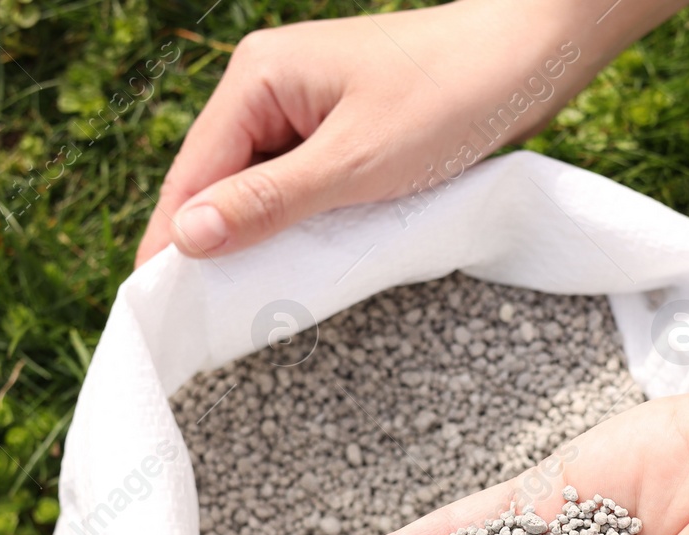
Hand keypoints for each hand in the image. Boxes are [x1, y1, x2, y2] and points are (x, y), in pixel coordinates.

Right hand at [135, 0, 644, 265]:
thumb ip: (269, 202)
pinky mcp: (340, 126)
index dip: (173, 241)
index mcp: (257, 78)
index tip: (158, 307)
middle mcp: (269, 84)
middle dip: (214, 244)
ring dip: (258, 237)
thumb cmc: (448, 100)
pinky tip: (297, 263)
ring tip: (245, 303)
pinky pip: (298, 183)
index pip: (192, 173)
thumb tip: (188, 238)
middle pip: (218, 181)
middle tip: (203, 321)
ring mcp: (305, 105)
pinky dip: (296, 222)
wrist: (530, 59)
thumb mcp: (355, 164)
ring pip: (259, 186)